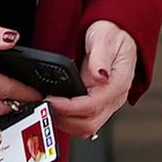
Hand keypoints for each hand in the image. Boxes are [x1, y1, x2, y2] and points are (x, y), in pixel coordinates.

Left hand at [45, 19, 139, 139]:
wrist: (118, 34)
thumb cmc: (112, 34)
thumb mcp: (104, 38)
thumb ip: (100, 57)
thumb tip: (99, 75)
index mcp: (118, 83)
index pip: (93, 105)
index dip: (69, 107)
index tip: (51, 101)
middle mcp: (114, 97)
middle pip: (89, 123)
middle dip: (64, 119)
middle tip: (44, 106)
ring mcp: (108, 103)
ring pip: (86, 127)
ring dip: (65, 123)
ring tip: (47, 108)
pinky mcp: (99, 104)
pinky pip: (84, 121)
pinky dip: (68, 120)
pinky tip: (56, 109)